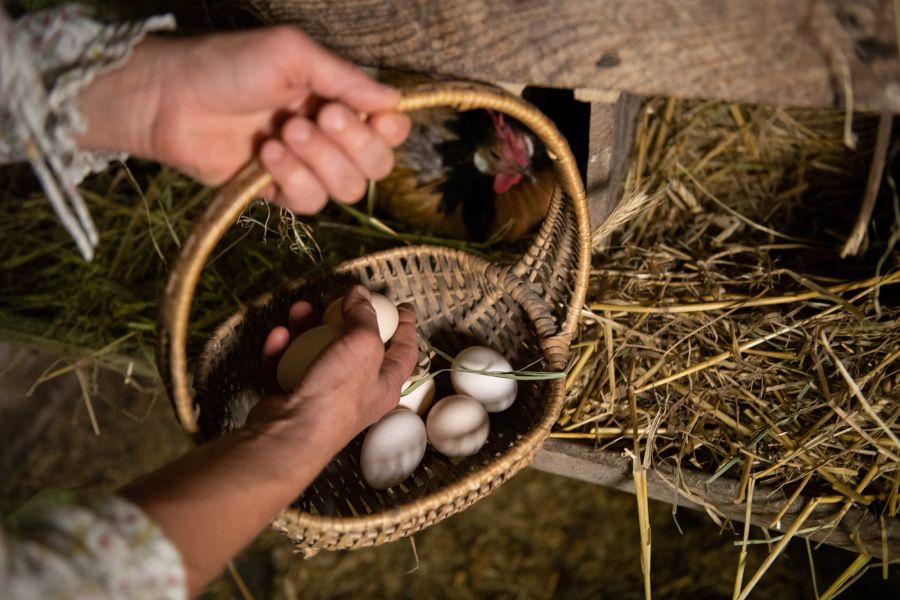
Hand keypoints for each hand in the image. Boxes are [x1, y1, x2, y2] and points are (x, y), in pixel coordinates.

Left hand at [76, 27, 410, 212]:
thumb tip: (395, 100)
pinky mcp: (280, 192)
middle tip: (319, 116)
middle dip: (353, 144)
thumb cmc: (229, 64)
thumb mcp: (292, 54)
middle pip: (377, 166)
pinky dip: (292, 178)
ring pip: (347, 189)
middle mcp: (331, 137)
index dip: (389, 130)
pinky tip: (265, 154)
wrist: (171, 98)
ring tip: (284, 132)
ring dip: (320, 161)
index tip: (373, 118)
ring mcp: (307, 167)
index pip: (391, 129)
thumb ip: (346, 79)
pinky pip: (310, 203)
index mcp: (341, 100)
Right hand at [248, 285, 417, 456]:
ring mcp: (322, 395)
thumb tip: (359, 293)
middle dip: (345, 318)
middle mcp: (357, 392)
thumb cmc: (336, 393)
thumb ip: (364, 315)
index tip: (403, 308)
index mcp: (384, 385)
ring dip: (307, 327)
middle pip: (355, 346)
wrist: (289, 434)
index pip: (404, 352)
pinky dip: (282, 350)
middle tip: (338, 298)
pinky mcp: (292, 397)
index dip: (406, 328)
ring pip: (316, 352)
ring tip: (300, 309)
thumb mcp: (363, 345)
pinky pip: (288, 365)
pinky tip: (278, 336)